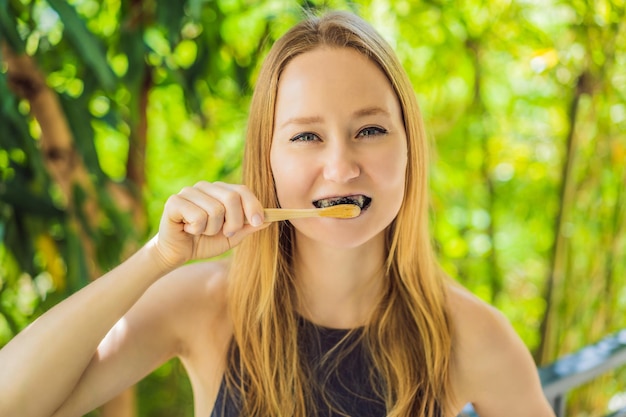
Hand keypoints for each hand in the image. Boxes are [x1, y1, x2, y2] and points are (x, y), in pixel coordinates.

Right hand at [152, 181, 267, 267]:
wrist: (177, 253)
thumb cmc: (204, 242)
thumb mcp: (232, 237)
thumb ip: (248, 227)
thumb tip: (269, 219)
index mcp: (220, 191)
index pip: (242, 190)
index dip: (253, 206)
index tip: (257, 222)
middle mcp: (205, 187)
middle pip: (232, 198)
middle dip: (234, 221)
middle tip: (225, 232)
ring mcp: (189, 192)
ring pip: (215, 210)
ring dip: (211, 229)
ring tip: (201, 231)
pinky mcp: (174, 201)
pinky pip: (197, 216)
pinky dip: (196, 229)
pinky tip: (188, 230)